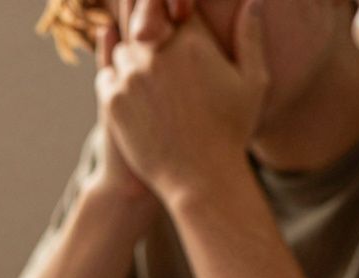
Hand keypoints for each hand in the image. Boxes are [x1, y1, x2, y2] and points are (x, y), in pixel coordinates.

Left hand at [97, 0, 266, 200]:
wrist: (199, 179)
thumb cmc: (232, 131)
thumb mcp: (252, 81)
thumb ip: (249, 34)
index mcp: (192, 42)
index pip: (175, 5)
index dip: (178, 12)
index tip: (181, 22)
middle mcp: (156, 53)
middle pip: (145, 21)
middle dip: (153, 30)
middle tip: (164, 52)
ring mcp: (129, 76)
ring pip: (123, 47)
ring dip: (135, 56)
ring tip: (155, 79)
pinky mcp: (111, 99)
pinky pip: (106, 74)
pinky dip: (118, 79)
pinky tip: (137, 94)